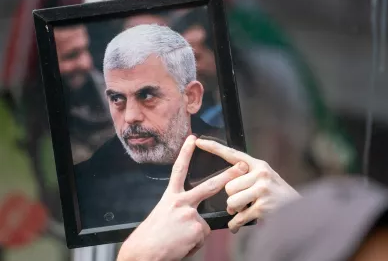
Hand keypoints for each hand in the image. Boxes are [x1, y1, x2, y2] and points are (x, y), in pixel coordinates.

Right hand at [117, 135, 248, 260]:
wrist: (144, 252)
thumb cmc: (151, 235)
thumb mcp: (163, 214)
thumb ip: (179, 208)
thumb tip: (193, 214)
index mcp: (170, 197)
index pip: (179, 170)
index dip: (186, 153)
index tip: (193, 139)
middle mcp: (180, 202)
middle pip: (208, 186)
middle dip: (227, 176)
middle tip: (241, 166)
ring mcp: (190, 214)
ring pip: (203, 222)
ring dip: (194, 232)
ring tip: (177, 238)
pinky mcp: (197, 229)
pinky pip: (202, 235)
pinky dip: (194, 242)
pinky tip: (181, 245)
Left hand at [195, 139, 299, 233]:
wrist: (299, 210)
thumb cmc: (276, 194)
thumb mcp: (264, 178)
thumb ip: (247, 176)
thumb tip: (226, 182)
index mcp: (257, 164)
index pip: (232, 154)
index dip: (213, 147)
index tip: (199, 141)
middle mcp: (260, 173)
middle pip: (228, 186)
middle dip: (232, 197)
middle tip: (243, 201)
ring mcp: (262, 189)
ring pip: (231, 201)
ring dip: (234, 210)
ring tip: (245, 209)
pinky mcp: (262, 206)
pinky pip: (238, 217)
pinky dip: (236, 224)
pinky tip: (237, 225)